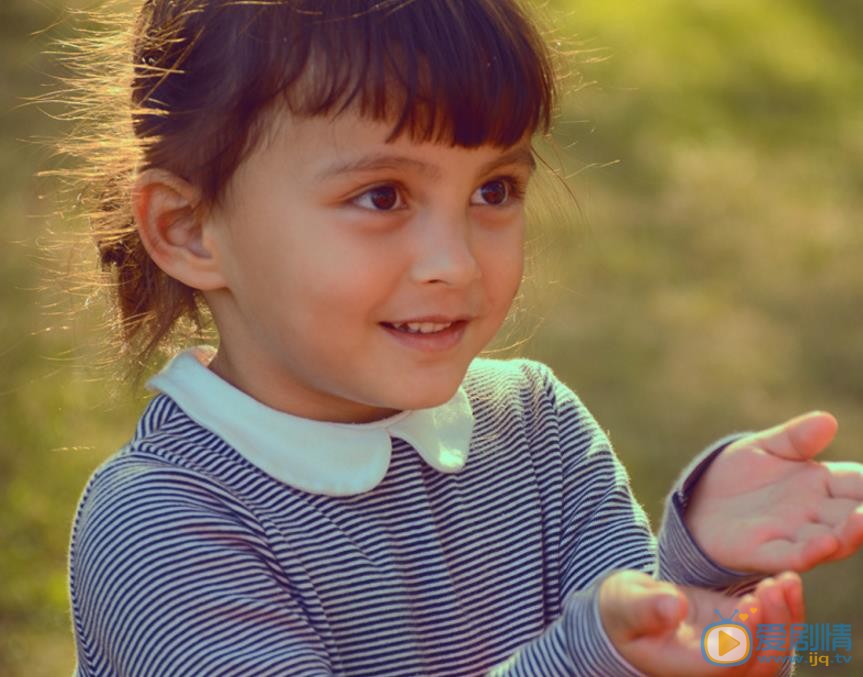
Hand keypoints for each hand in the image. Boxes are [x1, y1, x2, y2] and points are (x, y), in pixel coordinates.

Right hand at [599, 569, 802, 675]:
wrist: (630, 613)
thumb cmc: (623, 610)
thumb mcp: (625, 604)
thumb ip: (647, 607)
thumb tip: (675, 608)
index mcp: (685, 668)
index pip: (727, 663)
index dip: (745, 637)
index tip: (750, 603)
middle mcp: (714, 669)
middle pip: (761, 664)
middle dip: (774, 627)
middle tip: (770, 587)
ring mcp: (733, 654)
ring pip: (776, 650)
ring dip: (787, 618)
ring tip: (786, 580)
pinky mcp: (742, 633)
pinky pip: (775, 632)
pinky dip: (788, 611)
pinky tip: (787, 581)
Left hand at [685, 411, 862, 572]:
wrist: (699, 502)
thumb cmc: (739, 475)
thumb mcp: (764, 448)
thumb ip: (795, 438)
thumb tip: (828, 420)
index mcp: (821, 483)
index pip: (858, 483)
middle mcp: (815, 513)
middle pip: (853, 515)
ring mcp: (792, 535)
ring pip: (832, 540)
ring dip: (850, 534)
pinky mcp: (763, 552)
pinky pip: (792, 555)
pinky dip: (811, 552)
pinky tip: (825, 544)